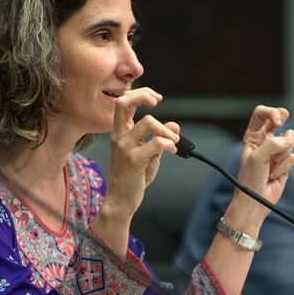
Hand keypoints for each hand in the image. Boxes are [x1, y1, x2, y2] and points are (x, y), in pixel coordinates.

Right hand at [105, 87, 179, 217]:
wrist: (121, 200)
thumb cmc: (132, 178)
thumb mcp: (148, 154)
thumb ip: (159, 138)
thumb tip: (174, 126)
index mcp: (119, 133)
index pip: (123, 103)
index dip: (140, 94)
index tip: (156, 98)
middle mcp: (119, 136)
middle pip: (124, 103)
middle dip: (143, 95)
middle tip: (157, 101)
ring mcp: (125, 147)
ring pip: (149, 122)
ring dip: (166, 130)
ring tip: (173, 140)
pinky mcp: (134, 159)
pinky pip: (158, 142)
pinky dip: (170, 144)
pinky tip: (172, 150)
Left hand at [234, 105, 293, 216]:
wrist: (255, 201)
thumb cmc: (249, 180)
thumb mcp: (256, 158)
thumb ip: (272, 145)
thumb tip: (289, 139)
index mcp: (252, 136)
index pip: (261, 114)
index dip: (271, 113)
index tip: (278, 122)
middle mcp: (265, 141)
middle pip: (279, 118)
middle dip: (281, 117)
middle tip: (280, 123)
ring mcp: (276, 151)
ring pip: (290, 139)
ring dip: (281, 154)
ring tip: (270, 166)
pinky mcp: (285, 162)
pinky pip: (292, 157)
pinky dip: (284, 167)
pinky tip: (274, 175)